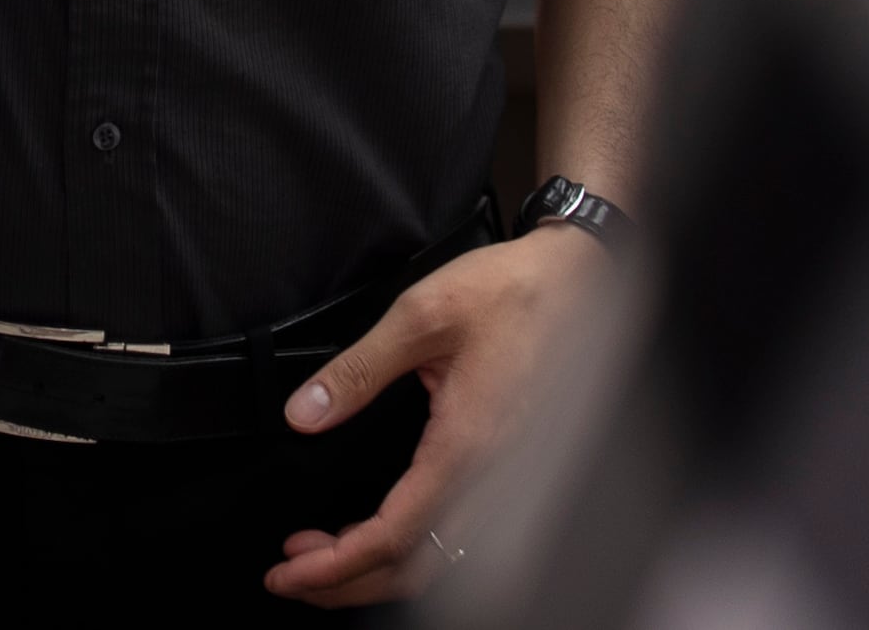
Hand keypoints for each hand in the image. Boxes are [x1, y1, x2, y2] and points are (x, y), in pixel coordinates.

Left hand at [264, 227, 612, 605]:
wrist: (578, 282)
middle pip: (414, 569)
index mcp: (466, 446)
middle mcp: (491, 478)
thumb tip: (304, 414)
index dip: (336, 565)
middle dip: (345, 585)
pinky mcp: (507, 472)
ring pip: (437, 560)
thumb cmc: (513, 293)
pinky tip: (377, 533)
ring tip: (321, 556)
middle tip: (291, 576)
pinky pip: (456, 535)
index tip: (290, 570)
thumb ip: (358, 369)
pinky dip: (409, 551)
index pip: (394, 536)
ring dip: (375, 572)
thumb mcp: (421, 313)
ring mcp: (505, 481)